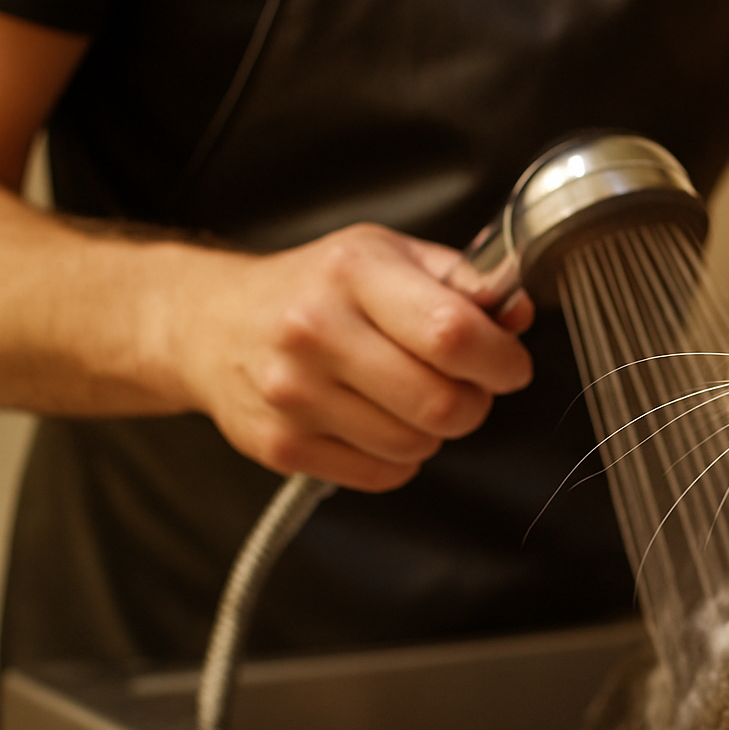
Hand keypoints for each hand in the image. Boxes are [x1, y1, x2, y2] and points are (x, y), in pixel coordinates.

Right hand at [169, 223, 534, 490]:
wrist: (211, 324)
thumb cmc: (312, 287)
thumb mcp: (387, 255)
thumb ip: (462, 281)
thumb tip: (516, 313)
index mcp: (352, 273)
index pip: (453, 333)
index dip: (500, 359)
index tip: (508, 363)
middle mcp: (316, 331)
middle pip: (442, 402)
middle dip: (474, 401)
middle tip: (462, 384)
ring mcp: (293, 394)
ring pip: (417, 444)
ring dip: (435, 430)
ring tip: (410, 396)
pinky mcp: (282, 445)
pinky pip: (383, 473)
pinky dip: (398, 456)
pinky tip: (377, 419)